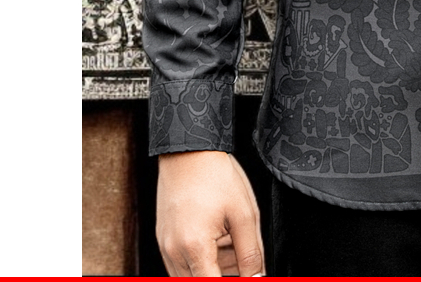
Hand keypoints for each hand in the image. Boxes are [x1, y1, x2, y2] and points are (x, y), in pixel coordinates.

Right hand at [156, 150, 264, 276]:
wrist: (188, 152)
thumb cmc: (215, 176)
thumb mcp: (244, 212)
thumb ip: (251, 251)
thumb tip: (257, 276)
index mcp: (194, 247)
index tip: (247, 273)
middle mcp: (174, 253)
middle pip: (202, 281)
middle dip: (227, 272)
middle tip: (242, 250)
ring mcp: (166, 247)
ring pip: (192, 275)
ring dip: (215, 266)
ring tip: (231, 237)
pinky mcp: (164, 241)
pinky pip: (182, 263)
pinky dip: (203, 257)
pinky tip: (219, 235)